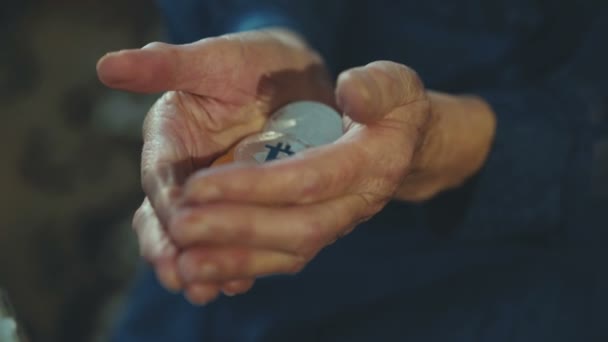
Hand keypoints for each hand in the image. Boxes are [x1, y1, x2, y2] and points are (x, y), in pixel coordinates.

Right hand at [97, 29, 335, 301]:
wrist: (292, 79)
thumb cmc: (249, 63)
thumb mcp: (211, 59)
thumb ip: (165, 65)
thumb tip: (107, 67)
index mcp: (169, 139)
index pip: (159, 177)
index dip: (165, 202)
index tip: (177, 224)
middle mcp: (185, 173)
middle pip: (166, 219)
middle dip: (168, 248)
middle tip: (177, 275)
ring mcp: (214, 196)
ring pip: (195, 239)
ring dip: (198, 266)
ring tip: (205, 289)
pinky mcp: (243, 209)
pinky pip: (230, 242)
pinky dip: (230, 263)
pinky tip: (237, 281)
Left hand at [169, 61, 432, 300]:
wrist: (402, 146)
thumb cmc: (392, 107)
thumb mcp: (393, 84)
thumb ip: (375, 86)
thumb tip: (348, 92)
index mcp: (373, 163)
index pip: (312, 179)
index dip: (256, 185)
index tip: (200, 183)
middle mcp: (356, 204)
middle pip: (297, 228)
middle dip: (237, 229)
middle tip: (181, 227)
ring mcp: (337, 224)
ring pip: (287, 253)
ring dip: (234, 261)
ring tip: (183, 266)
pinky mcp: (318, 233)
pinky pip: (281, 259)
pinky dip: (240, 268)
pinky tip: (200, 271)